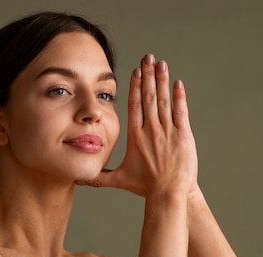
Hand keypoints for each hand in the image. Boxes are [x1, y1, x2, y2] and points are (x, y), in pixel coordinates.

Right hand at [81, 54, 197, 197]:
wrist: (168, 193)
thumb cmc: (145, 187)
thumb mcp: (119, 179)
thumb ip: (99, 177)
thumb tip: (79, 179)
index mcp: (135, 137)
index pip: (134, 106)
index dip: (135, 87)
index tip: (135, 71)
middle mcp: (150, 130)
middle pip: (148, 97)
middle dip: (147, 75)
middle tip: (148, 57)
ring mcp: (168, 132)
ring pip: (164, 101)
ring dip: (161, 81)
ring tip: (160, 63)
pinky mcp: (183, 135)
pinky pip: (181, 112)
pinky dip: (179, 97)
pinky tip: (177, 83)